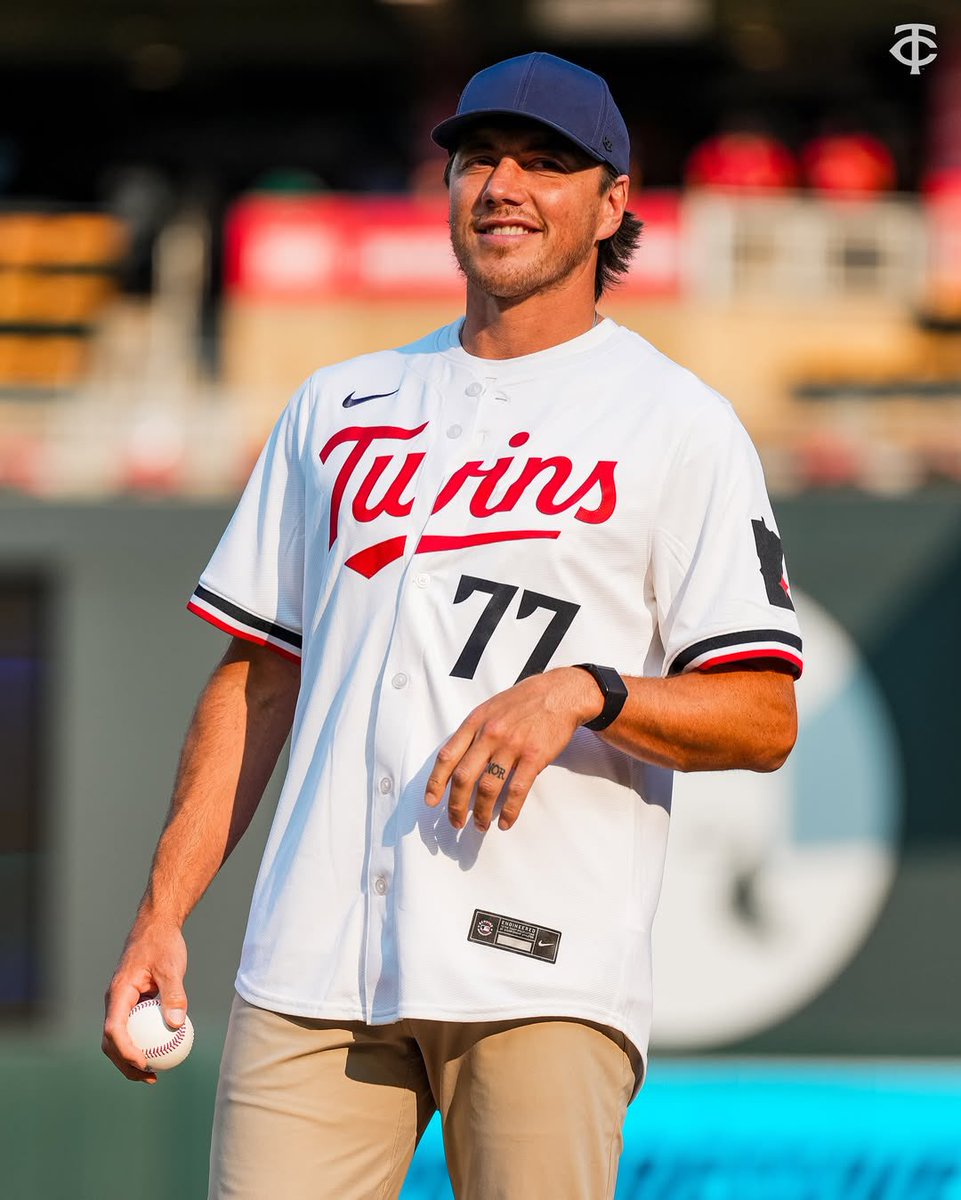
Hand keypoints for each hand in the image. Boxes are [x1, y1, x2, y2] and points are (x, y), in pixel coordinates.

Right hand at [102, 918, 187, 1082]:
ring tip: (152, 1075)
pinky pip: (132, 1028)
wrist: (156, 927)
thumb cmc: (163, 944)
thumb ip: (174, 994)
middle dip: (125, 1063)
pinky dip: (142, 1043)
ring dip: (131, 1058)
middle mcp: (115, 1000)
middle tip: (149, 1077)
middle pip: (111, 1040)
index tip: (144, 1064)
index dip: (126, 1051)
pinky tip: (161, 1052)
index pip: (114, 1029)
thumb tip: (176, 1024)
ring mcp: (121, 1003)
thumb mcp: (171, 967)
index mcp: (119, 992)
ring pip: (119, 1038)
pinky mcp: (131, 1003)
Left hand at [425, 667, 601, 831]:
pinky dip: (509, 811)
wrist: (559, 693)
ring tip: (480, 825)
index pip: (447, 756)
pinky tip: (505, 821)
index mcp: (475, 723)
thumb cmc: (524, 701)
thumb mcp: (490, 708)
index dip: (435, 782)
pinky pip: (517, 790)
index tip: (431, 801)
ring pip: (488, 788)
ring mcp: (512, 746)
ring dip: (481, 812)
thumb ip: (473, 732)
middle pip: (464, 777)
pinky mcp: (533, 757)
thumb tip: (458, 761)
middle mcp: (489, 734)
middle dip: (456, 806)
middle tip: (456, 822)